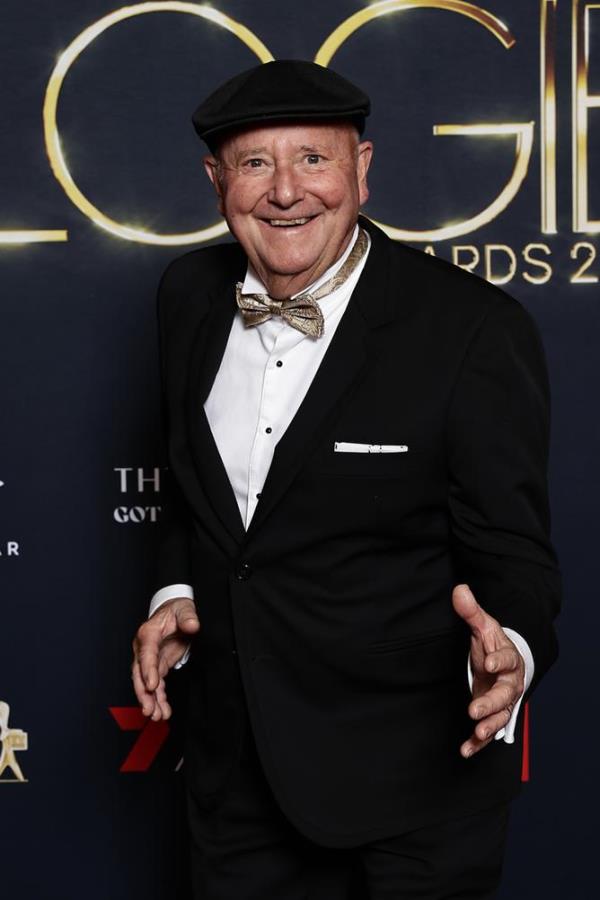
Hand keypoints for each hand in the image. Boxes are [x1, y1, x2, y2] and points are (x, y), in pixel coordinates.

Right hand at [131, 597, 199, 720]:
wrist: (175, 612)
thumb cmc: (177, 610)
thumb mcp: (184, 609)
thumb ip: (188, 617)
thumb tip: (193, 625)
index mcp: (148, 633)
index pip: (146, 653)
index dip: (147, 670)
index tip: (152, 686)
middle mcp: (144, 648)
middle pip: (139, 673)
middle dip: (144, 693)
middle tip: (149, 710)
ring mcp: (149, 659)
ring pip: (146, 683)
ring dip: (151, 700)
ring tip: (157, 716)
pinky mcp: (157, 666)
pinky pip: (156, 685)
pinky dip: (158, 699)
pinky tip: (163, 711)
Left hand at [452, 583, 524, 757]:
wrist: (502, 663)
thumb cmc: (492, 644)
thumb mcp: (482, 626)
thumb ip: (471, 612)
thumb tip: (459, 590)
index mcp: (508, 659)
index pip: (507, 659)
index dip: (499, 660)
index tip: (488, 662)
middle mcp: (509, 683)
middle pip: (505, 695)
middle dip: (491, 703)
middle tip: (475, 709)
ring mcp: (502, 702)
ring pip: (500, 716)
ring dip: (489, 726)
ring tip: (476, 732)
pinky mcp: (492, 715)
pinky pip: (488, 731)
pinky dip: (478, 742)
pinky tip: (466, 750)